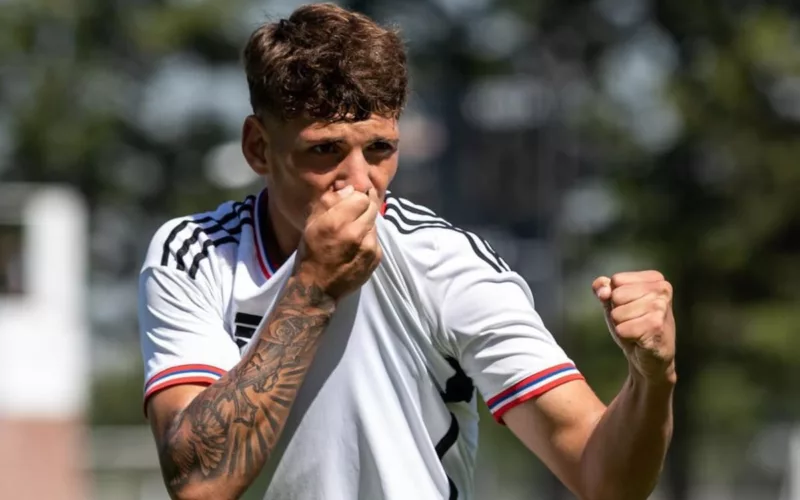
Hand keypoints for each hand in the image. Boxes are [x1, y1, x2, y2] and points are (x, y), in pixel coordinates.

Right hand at [295, 185, 381, 299]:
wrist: (318, 287)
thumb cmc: (311, 253)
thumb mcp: (311, 224)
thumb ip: (329, 202)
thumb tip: (350, 189)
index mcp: (336, 222)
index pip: (362, 197)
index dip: (357, 197)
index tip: (351, 201)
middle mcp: (355, 233)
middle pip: (372, 207)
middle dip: (364, 207)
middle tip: (354, 214)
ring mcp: (369, 247)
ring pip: (374, 223)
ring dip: (366, 224)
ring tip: (353, 233)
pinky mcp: (376, 258)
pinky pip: (376, 239)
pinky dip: (368, 239)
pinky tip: (356, 247)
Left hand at [593, 271, 675, 384]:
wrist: (649, 356)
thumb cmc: (633, 324)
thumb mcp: (614, 302)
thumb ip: (603, 288)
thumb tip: (603, 291)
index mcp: (655, 278)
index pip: (616, 280)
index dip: (615, 297)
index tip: (631, 307)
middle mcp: (662, 289)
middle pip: (616, 295)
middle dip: (618, 311)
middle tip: (634, 321)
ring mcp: (660, 307)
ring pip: (617, 313)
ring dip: (622, 325)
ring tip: (637, 329)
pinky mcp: (656, 326)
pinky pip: (622, 328)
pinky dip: (625, 336)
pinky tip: (640, 339)